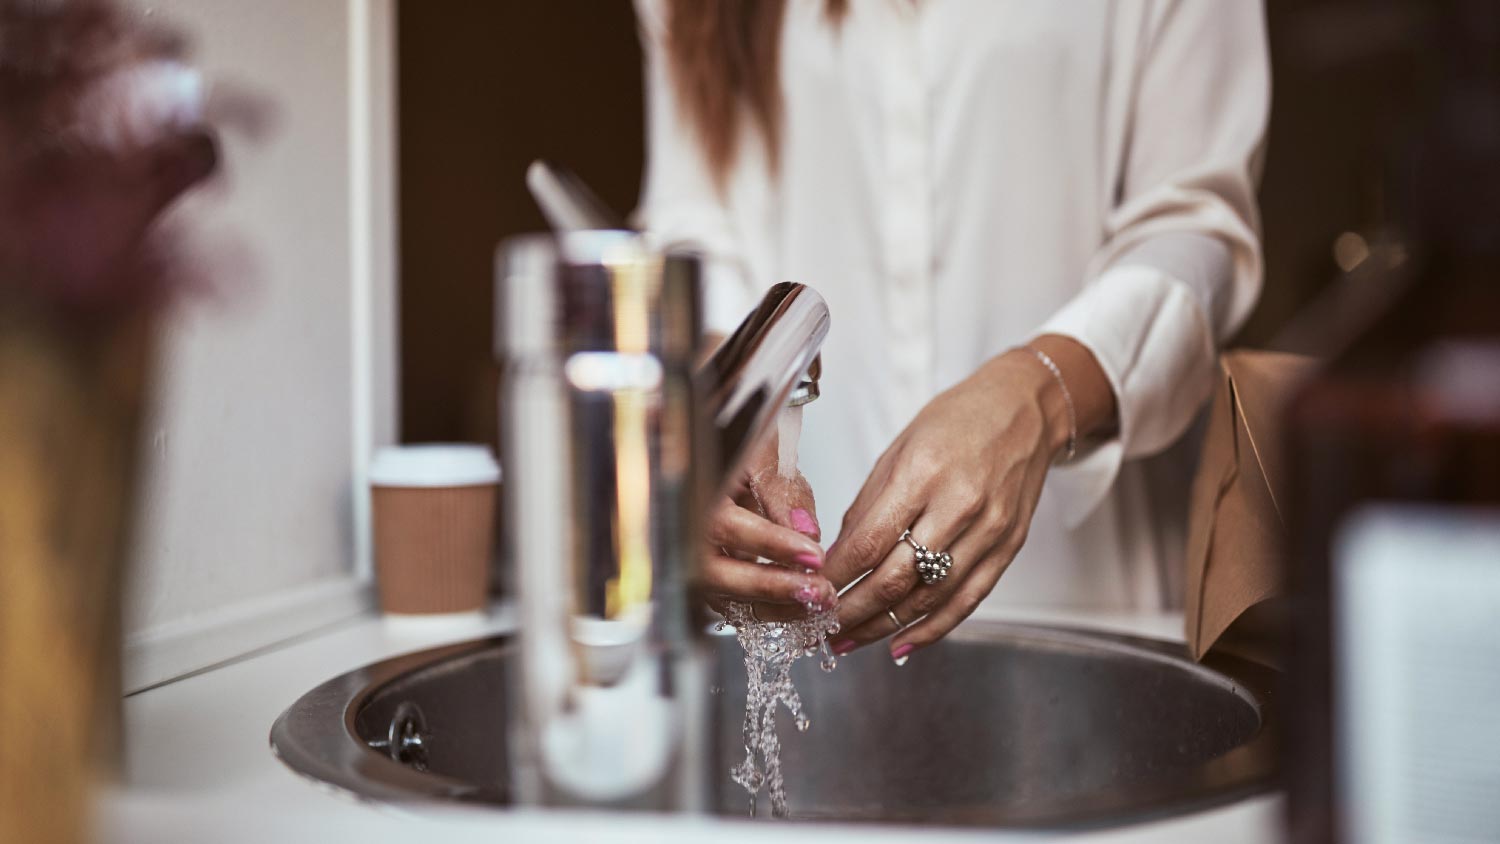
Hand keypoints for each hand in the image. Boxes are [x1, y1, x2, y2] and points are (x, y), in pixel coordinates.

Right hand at [699, 427, 836, 618]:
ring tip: (815, 600)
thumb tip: (806, 530)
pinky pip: (726, 599)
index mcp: (686, 489)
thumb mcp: (759, 451)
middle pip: (712, 574)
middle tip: (816, 590)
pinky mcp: (699, 572)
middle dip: (769, 586)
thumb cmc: (733, 436)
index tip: (811, 555)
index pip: (724, 526)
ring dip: (770, 603)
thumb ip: (780, 490)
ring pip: (718, 594)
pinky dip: (762, 605)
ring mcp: (683, 555)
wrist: (714, 436)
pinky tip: (797, 604)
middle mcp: (675, 528)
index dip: (769, 544)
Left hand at [824, 336, 1114, 660]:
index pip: (868, 542)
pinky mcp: (1008, 549)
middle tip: (822, 629)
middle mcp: (958, 507)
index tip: (810, 593)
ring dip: (884, 628)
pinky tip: (901, 645)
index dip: (835, 577)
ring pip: (928, 599)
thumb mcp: (899, 450)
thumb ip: (868, 507)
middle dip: (852, 612)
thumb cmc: (957, 422)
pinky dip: (931, 630)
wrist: (1025, 410)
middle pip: (895, 579)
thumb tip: (836, 557)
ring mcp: (988, 532)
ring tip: (849, 643)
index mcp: (923, 474)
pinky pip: (966, 601)